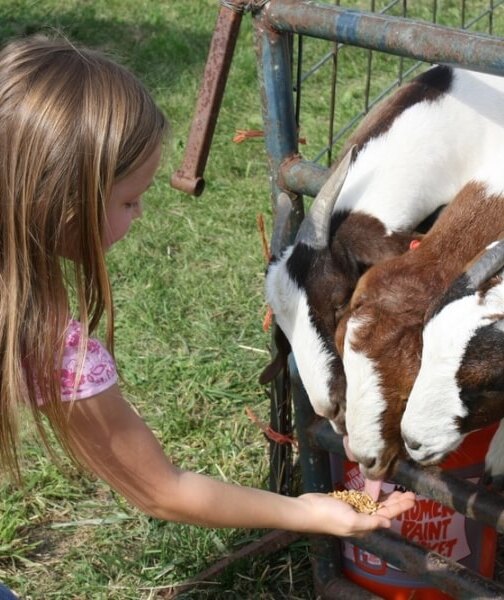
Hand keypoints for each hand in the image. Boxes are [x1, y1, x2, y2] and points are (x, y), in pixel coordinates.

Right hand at [297, 490, 414, 536]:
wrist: (307, 509)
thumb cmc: (329, 516)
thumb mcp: (351, 520)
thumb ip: (370, 522)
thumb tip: (388, 523)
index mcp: (365, 525)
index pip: (387, 515)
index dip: (400, 507)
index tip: (412, 499)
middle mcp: (362, 518)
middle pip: (384, 509)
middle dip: (397, 501)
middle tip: (411, 493)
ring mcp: (355, 509)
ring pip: (376, 502)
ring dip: (387, 496)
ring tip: (400, 489)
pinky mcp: (347, 500)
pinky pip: (364, 497)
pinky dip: (373, 493)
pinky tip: (379, 488)